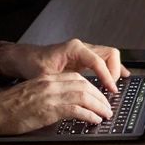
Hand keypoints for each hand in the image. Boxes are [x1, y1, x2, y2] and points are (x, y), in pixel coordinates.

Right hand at [0, 71, 115, 132]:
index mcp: (46, 79)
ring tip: (106, 114)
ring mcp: (50, 96)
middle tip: (107, 107)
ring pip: (84, 96)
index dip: (92, 87)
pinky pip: (76, 109)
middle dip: (100, 97)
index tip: (99, 96)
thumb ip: (47, 96)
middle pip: (84, 85)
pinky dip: (89, 115)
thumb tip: (64, 105)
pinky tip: (94, 120)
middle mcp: (50, 84)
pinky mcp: (49, 110)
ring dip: (99, 106)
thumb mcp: (31, 95)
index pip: (76, 78)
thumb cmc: (7, 108)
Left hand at [10, 38, 127, 91]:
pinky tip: (120, 76)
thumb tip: (75, 96)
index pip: (98, 61)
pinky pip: (104, 61)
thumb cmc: (32, 64)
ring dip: (114, 70)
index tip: (110, 90)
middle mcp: (81, 48)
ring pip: (109, 56)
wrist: (24, 58)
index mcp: (74, 49)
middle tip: (110, 89)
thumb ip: (61, 84)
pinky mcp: (84, 59)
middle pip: (110, 54)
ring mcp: (84, 52)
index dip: (107, 76)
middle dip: (114, 72)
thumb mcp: (46, 77)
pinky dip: (112, 69)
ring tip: (115, 86)